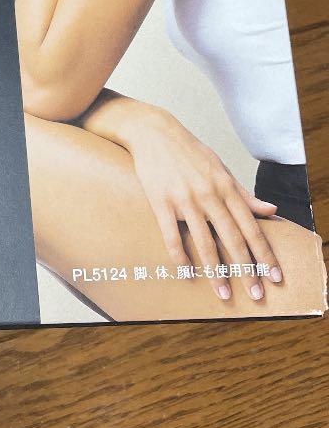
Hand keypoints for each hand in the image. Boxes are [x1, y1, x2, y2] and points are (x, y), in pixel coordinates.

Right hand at [125, 108, 282, 301]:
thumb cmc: (188, 151)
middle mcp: (209, 196)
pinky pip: (172, 235)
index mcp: (226, 188)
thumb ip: (244, 194)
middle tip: (255, 295)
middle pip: (232, 240)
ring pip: (204, 243)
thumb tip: (271, 211)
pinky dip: (180, 256)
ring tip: (223, 293)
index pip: (251, 228)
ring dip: (216, 272)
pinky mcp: (161, 202)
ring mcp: (184, 200)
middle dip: (246, 270)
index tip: (274, 276)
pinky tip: (186, 272)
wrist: (153, 132)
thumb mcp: (221, 169)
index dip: (264, 254)